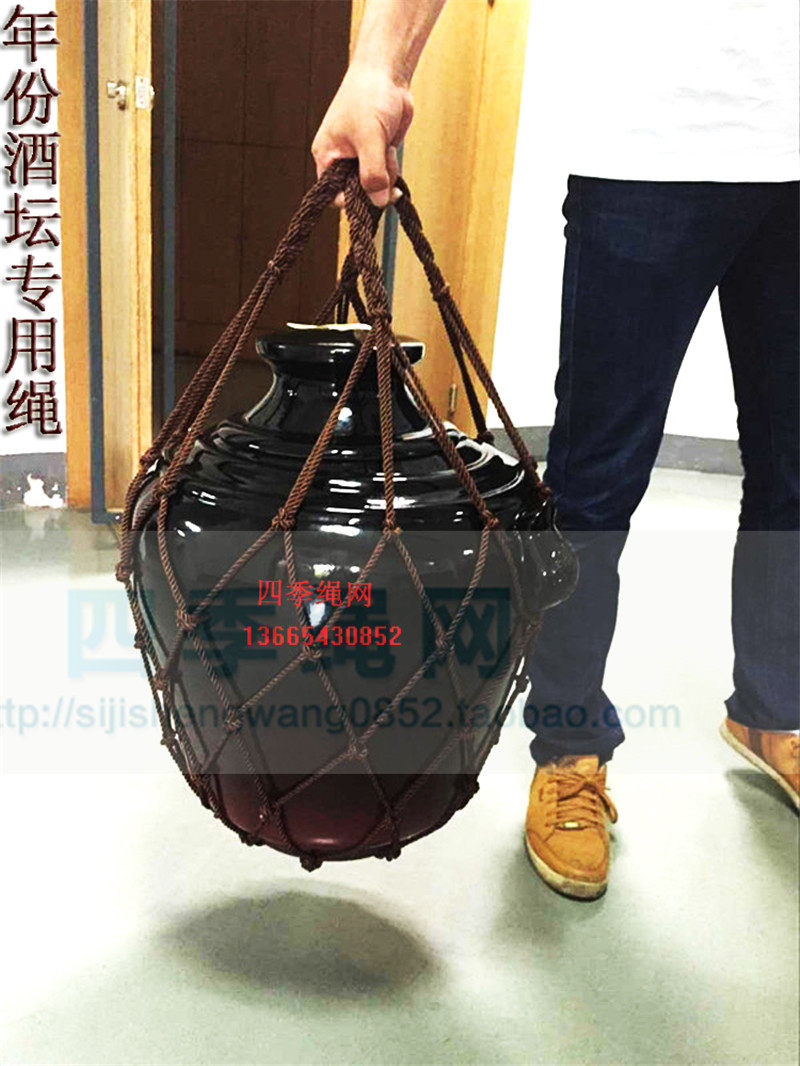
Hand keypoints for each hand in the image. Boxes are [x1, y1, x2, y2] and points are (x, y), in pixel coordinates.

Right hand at [312, 63, 412, 208]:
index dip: (352, 201)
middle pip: (357, 193)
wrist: (388, 73)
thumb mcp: (369, 137)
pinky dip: (392, 167)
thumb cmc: (369, 96)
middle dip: (374, 185)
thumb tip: (378, 202)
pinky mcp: (377, 154)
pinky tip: (390, 147)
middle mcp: (341, 160)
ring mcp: (360, 157)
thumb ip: (372, 173)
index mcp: (327, 156)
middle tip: (384, 166)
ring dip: (386, 173)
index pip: (334, 195)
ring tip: (386, 148)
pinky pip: (385, 174)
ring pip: (375, 185)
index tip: (370, 195)